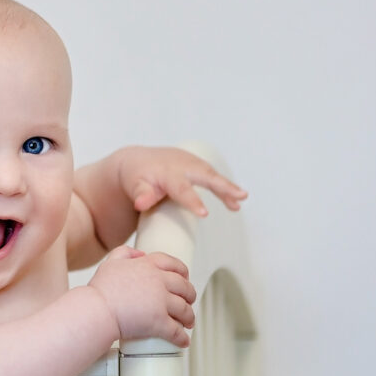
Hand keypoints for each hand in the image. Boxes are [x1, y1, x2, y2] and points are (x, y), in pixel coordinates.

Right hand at [88, 246, 195, 346]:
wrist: (96, 311)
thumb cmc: (100, 291)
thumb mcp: (110, 263)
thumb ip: (124, 253)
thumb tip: (139, 254)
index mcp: (148, 266)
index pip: (174, 264)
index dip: (183, 272)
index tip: (184, 279)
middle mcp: (158, 281)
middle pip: (184, 287)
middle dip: (190, 296)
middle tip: (188, 302)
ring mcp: (161, 302)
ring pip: (184, 310)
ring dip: (189, 317)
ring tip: (188, 323)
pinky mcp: (159, 322)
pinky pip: (176, 332)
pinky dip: (182, 338)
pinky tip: (183, 341)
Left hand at [116, 146, 246, 216]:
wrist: (138, 161)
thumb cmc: (136, 176)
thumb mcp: (134, 185)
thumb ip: (140, 194)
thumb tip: (141, 204)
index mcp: (167, 172)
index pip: (181, 188)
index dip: (193, 201)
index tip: (204, 213)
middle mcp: (183, 165)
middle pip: (206, 176)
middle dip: (223, 187)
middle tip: (240, 197)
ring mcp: (192, 164)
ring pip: (213, 177)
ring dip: (228, 189)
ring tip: (240, 202)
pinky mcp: (197, 167)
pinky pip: (213, 178)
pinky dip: (225, 189)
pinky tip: (235, 203)